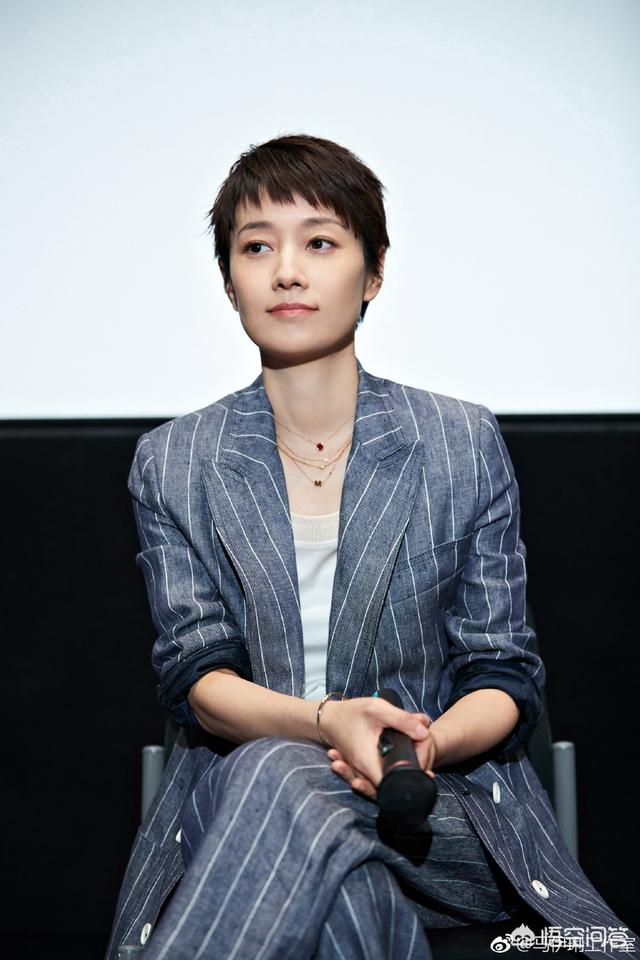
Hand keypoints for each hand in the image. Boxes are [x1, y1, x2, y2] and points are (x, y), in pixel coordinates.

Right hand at [320, 696, 435, 799]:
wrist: (328, 717)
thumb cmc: (351, 713)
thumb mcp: (378, 709)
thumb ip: (402, 719)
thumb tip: (424, 731)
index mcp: (367, 762)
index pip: (391, 785)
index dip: (410, 782)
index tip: (426, 774)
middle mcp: (363, 772)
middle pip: (389, 787)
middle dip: (408, 780)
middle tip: (428, 774)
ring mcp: (361, 772)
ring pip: (384, 782)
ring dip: (401, 777)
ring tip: (422, 771)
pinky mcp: (362, 769)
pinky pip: (378, 777)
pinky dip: (390, 773)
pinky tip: (405, 764)